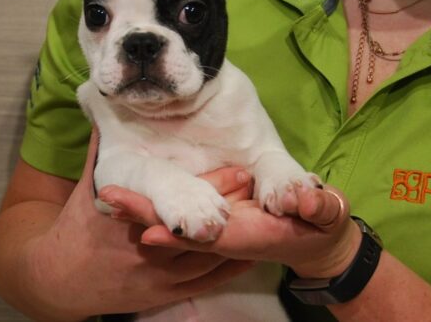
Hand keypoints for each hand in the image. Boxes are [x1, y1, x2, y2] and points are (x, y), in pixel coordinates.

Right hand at [25, 131, 254, 318]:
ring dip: (233, 236)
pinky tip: (249, 256)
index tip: (239, 169)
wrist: (59, 280)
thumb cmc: (77, 227)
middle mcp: (144, 246)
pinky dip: (227, 269)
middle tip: (256, 185)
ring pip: (205, 255)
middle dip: (228, 205)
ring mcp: (155, 274)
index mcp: (129, 215)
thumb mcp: (89, 186)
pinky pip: (203, 282)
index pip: (179, 196)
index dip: (211, 183)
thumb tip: (104, 106)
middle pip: (197, 226)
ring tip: (260, 215)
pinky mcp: (162, 294)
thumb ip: (102, 148)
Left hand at [103, 173, 361, 279]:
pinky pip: (177, 216)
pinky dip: (154, 205)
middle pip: (177, 230)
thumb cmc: (317, 222)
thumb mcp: (324, 213)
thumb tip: (307, 203)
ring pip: (171, 222)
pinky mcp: (211, 222)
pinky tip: (131, 192)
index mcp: (242, 235)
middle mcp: (220, 235)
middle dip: (144, 216)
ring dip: (141, 211)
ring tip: (107, 195)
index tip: (147, 231)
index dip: (177, 235)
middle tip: (109, 200)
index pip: (204, 239)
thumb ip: (318, 206)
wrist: (313, 237)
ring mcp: (212, 230)